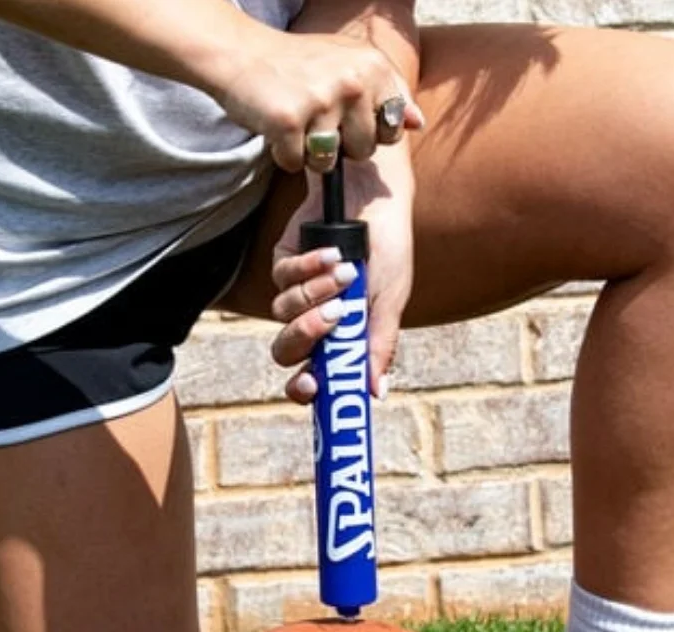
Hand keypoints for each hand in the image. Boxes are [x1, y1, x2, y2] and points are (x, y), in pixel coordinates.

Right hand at [210, 28, 423, 172]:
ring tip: (297, 125)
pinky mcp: (289, 121)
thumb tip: (416, 123)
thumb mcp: (350, 65)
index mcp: (373, 67)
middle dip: (339, 146)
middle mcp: (353, 82)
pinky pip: (295, 164)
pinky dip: (283, 155)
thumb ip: (387, 93)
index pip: (392, 128)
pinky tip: (276, 129)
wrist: (242, 54)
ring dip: (309, 154)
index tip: (347, 117)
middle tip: (315, 119)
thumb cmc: (297, 65)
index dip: (368, 132)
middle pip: (363, 151)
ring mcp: (321, 101)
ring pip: (329, 162)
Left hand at [270, 151, 414, 403]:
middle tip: (331, 319)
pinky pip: (283, 275)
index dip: (304, 388)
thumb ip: (379, 345)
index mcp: (338, 340)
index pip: (310, 377)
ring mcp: (295, 292)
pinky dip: (308, 267)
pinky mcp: (283, 261)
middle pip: (286, 350)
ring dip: (315, 293)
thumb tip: (376, 392)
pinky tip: (332, 254)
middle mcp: (312, 321)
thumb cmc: (389, 252)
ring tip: (346, 271)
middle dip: (305, 336)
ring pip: (283, 312)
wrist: (377, 198)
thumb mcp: (390, 301)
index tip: (313, 386)